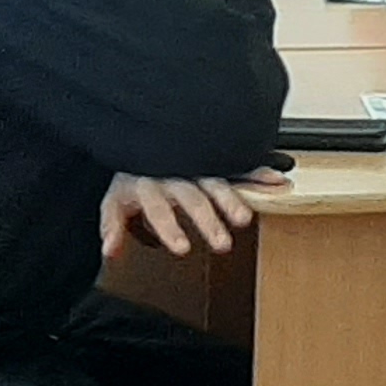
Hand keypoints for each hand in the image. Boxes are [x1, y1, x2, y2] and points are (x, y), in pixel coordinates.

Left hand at [97, 169, 285, 260]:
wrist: (144, 134)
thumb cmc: (134, 174)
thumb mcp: (115, 199)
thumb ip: (112, 225)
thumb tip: (110, 250)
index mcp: (148, 184)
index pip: (158, 208)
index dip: (169, 228)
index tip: (183, 248)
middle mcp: (174, 173)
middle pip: (192, 198)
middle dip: (208, 221)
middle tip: (222, 244)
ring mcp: (196, 165)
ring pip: (216, 182)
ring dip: (232, 201)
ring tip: (244, 219)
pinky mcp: (215, 159)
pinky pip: (238, 166)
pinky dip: (258, 173)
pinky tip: (276, 182)